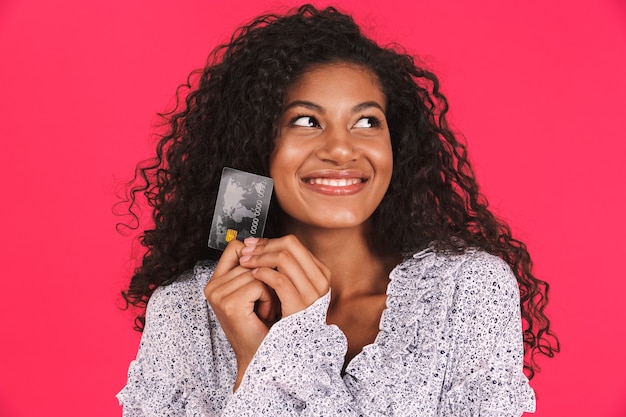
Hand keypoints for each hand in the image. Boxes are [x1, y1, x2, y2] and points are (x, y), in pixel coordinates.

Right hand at [204, 239, 279, 389]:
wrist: (260, 354)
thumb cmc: (263, 322)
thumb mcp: (256, 290)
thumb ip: (254, 267)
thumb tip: (267, 242)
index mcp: (215, 280)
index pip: (237, 247)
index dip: (257, 257)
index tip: (265, 276)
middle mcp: (212, 286)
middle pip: (251, 260)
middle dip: (267, 279)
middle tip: (265, 304)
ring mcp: (218, 295)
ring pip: (258, 272)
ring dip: (271, 291)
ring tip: (265, 310)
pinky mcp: (229, 303)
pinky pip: (260, 285)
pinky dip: (270, 300)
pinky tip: (264, 315)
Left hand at [238, 235, 330, 317]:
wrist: (282, 354)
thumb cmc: (281, 322)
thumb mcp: (288, 290)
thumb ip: (283, 269)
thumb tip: (261, 246)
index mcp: (320, 274)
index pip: (294, 244)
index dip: (269, 241)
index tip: (252, 244)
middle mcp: (320, 281)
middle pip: (290, 245)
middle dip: (263, 245)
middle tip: (245, 251)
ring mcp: (312, 294)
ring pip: (284, 258)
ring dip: (260, 257)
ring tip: (246, 263)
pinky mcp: (299, 306)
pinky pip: (280, 280)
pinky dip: (264, 274)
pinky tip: (253, 276)